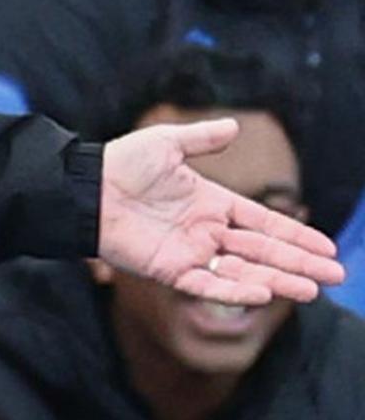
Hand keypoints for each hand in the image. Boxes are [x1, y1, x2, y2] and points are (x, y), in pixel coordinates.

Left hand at [100, 118, 344, 304]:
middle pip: (262, 251)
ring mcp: (189, 253)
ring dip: (277, 279)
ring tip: (312, 289)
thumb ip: (201, 139)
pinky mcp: (169, 271)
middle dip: (299, 263)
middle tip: (336, 275)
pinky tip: (264, 292)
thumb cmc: (121, 164)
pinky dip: (234, 290)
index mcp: (210, 203)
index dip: (294, 235)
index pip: (262, 223)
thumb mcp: (165, 143)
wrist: (84, 188)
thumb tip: (234, 126)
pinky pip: (208, 285)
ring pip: (243, 271)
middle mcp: (205, 231)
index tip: (326, 247)